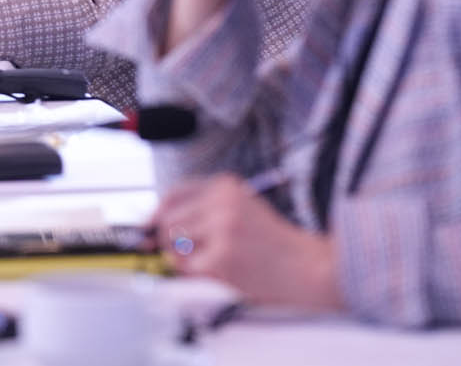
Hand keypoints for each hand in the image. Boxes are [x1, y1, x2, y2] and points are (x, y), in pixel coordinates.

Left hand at [152, 174, 341, 311]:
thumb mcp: (242, 211)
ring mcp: (221, 228)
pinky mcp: (222, 257)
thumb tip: (152, 226)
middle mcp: (221, 201)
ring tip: (213, 263)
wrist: (313, 269)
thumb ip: (203, 211)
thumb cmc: (276, 246)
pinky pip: (186, 267)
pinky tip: (222, 273)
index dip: (157, 214)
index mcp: (225, 186)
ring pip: (172, 243)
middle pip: (167, 219)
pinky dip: (197, 274)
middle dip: (169, 241)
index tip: (148, 229)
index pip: (173, 194)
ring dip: (184, 258)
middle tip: (191, 255)